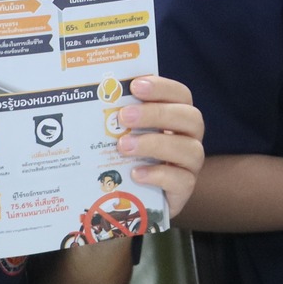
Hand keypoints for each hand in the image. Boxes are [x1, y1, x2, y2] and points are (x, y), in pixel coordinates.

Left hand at [118, 75, 205, 218]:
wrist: (135, 197)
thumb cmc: (129, 157)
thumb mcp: (125, 133)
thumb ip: (119, 118)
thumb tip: (92, 98)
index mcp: (177, 116)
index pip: (180, 95)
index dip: (162, 87)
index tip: (136, 86)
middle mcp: (189, 137)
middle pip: (190, 118)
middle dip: (157, 114)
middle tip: (124, 116)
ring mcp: (190, 164)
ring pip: (190, 149)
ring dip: (155, 144)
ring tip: (124, 146)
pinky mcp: (184, 190)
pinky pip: (181, 181)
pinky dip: (158, 175)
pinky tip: (135, 173)